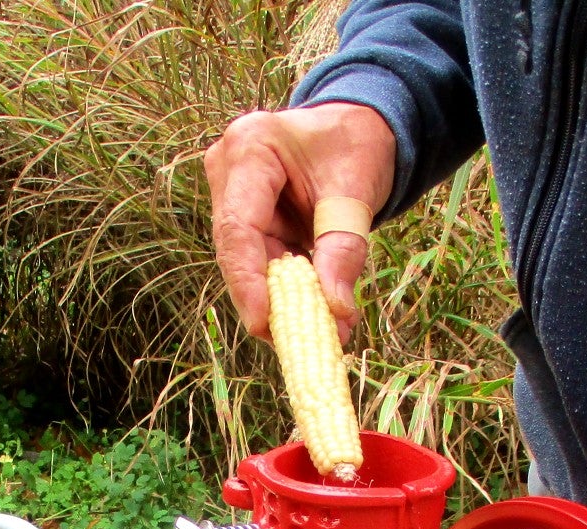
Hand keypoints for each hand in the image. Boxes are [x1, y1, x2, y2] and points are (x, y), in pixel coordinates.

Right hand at [204, 103, 395, 342]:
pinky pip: (261, 264)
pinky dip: (287, 292)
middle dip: (268, 302)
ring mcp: (232, 196)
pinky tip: (315, 315)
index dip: (247, 281)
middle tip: (303, 344)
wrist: (357, 126)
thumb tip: (336, 312)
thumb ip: (343, 249)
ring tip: (322, 333)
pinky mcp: (246, 219)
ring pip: (248, 264)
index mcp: (250, 148)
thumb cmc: (356, 144)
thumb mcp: (355, 193)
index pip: (238, 227)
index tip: (264, 325)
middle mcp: (228, 171)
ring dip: (281, 302)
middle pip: (237, 252)